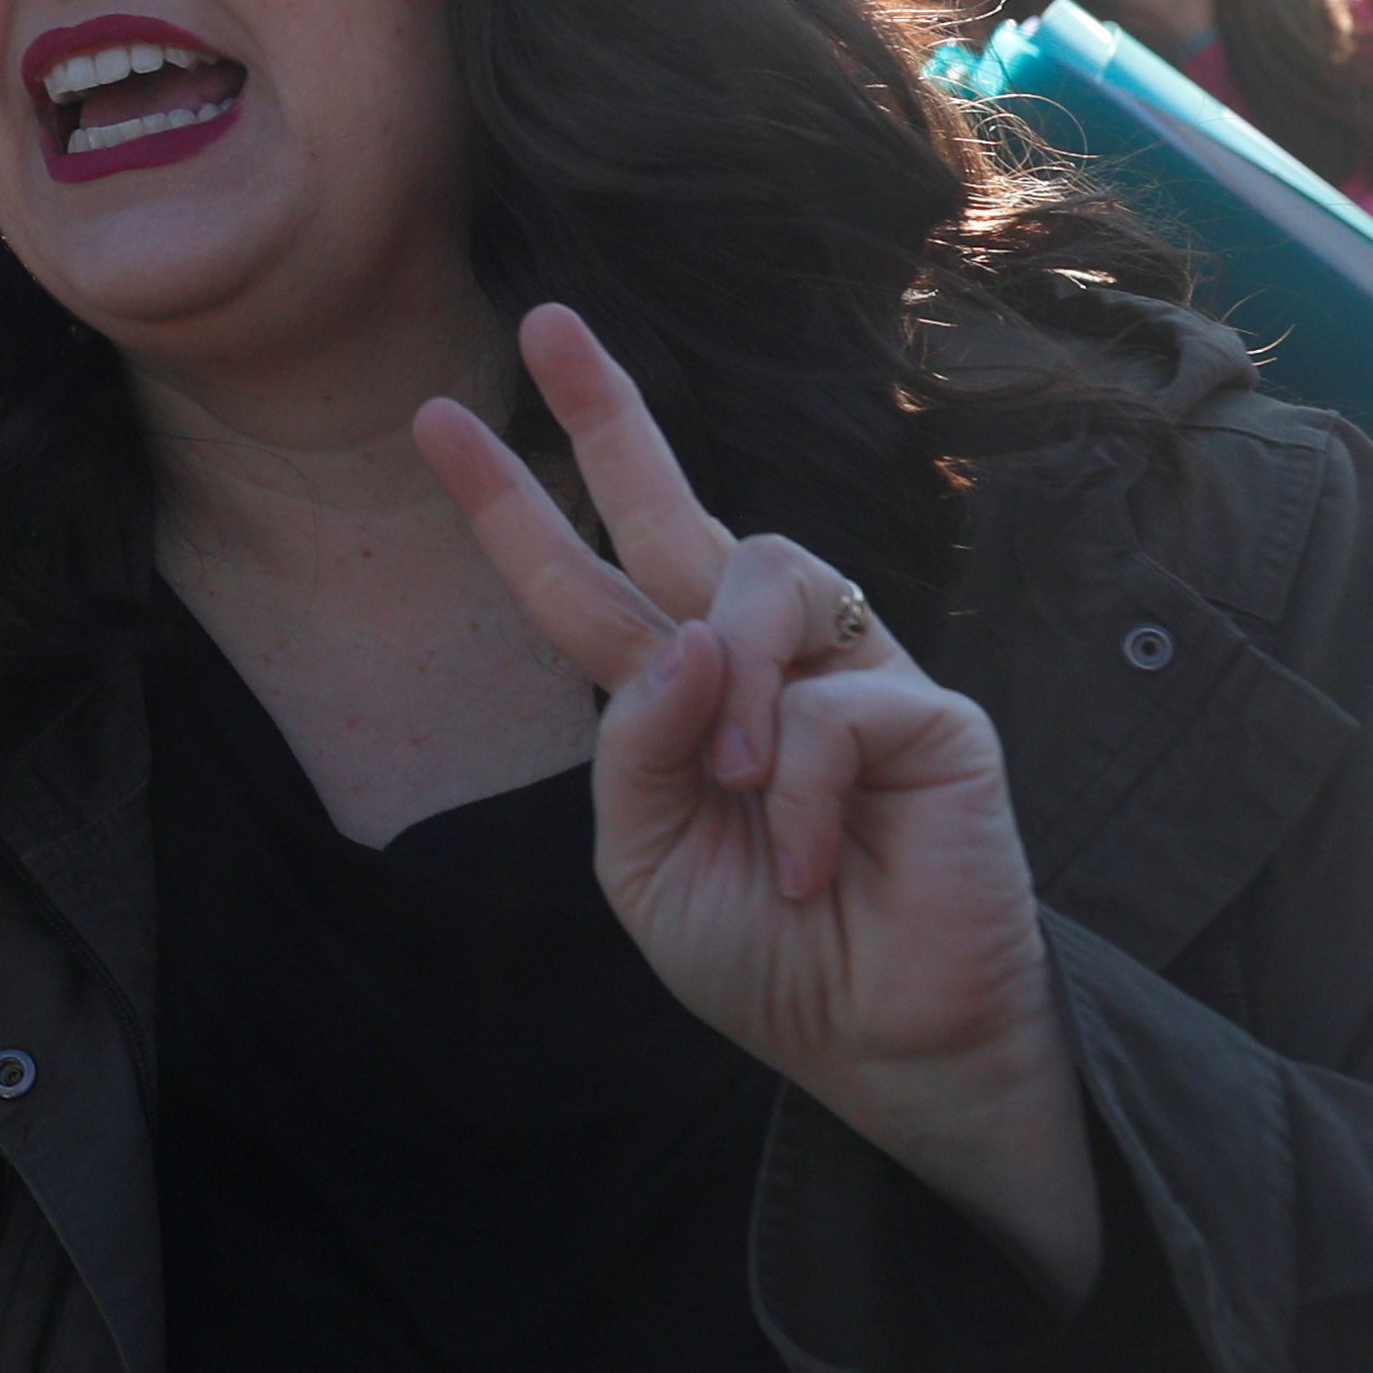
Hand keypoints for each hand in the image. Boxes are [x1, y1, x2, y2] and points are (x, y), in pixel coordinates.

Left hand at [417, 306, 1098, 1302]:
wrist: (880, 1048)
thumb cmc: (766, 955)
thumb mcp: (647, 861)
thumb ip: (636, 753)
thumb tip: (685, 643)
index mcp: (676, 694)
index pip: (581, 578)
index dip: (513, 504)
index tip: (438, 419)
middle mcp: (758, 662)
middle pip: (679, 510)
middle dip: (609, 414)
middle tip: (545, 323)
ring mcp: (850, 674)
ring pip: (761, 579)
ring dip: (731, 685)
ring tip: (738, 793)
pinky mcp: (935, 716)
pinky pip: (832, 706)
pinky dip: (799, 792)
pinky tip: (809, 863)